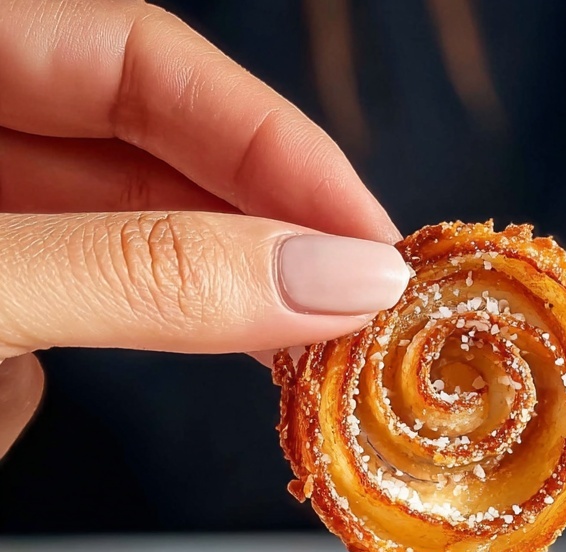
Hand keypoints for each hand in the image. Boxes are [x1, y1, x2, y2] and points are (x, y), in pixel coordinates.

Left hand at [0, 0, 408, 456]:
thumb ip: (145, 274)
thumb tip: (331, 278)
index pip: (142, 61)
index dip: (269, 139)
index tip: (366, 237)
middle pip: (151, 153)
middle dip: (263, 225)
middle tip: (366, 299)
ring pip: (134, 248)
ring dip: (225, 299)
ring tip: (321, 344)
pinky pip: (93, 321)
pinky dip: (158, 350)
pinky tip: (233, 368)